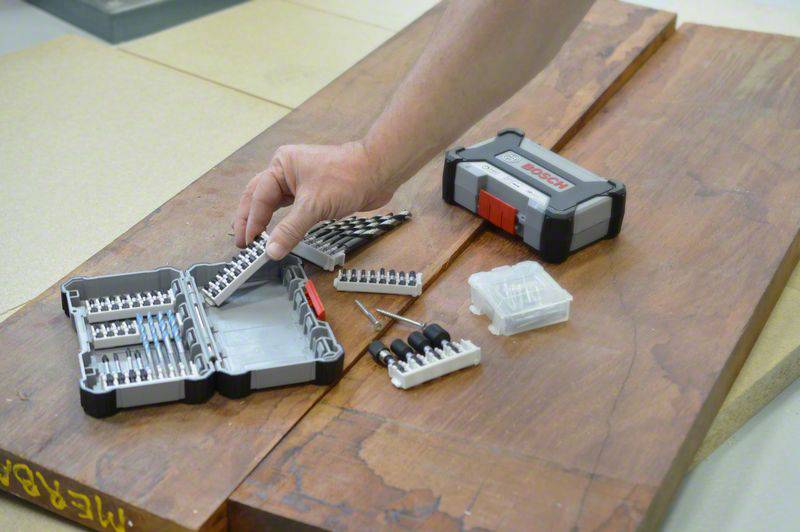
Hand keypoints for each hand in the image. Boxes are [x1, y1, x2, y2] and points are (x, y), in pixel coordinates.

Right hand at [234, 141, 392, 258]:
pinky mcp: (313, 192)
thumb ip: (290, 230)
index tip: (248, 243)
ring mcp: (300, 181)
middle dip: (250, 220)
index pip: (259, 196)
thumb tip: (271, 250)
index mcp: (282, 165)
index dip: (251, 221)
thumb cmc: (347, 177)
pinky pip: (291, 208)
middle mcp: (287, 170)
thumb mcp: (313, 206)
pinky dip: (283, 221)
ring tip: (254, 239)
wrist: (378, 172)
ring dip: (264, 220)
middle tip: (243, 243)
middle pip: (259, 196)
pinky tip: (278, 232)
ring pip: (275, 203)